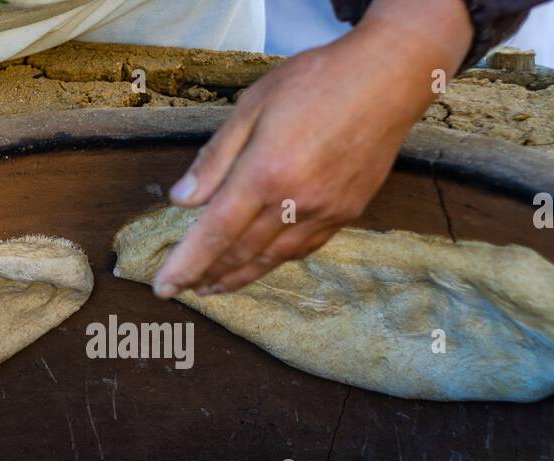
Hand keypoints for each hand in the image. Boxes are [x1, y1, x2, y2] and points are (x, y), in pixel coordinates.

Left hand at [153, 0, 472, 296]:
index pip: (214, 233)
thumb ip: (216, 157)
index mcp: (264, 174)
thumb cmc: (316, 81)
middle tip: (184, 290)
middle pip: (240, 253)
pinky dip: (275, 261)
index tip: (164, 287)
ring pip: (272, 259)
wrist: (389, 78)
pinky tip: (261, 263)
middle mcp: (294, 203)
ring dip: (239, 277)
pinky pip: (303, 248)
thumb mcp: (252, 105)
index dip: (186, 265)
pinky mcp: (347, 213)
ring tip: (214, 286)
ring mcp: (325, 212)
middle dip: (207, 276)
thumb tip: (182, 201)